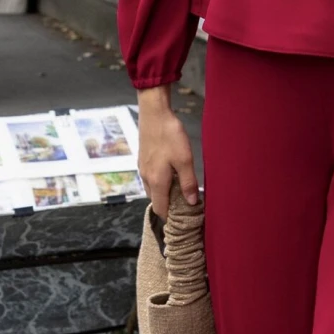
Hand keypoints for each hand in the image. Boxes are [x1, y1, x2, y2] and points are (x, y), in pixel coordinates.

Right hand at [136, 85, 199, 217]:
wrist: (154, 113)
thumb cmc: (170, 136)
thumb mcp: (185, 160)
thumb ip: (188, 183)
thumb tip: (191, 202)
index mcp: (156, 181)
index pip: (161, 209)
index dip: (171, 218)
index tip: (183, 219)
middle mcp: (146, 178)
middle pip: (156, 201)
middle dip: (169, 206)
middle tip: (185, 206)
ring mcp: (142, 169)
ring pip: (152, 190)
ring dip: (164, 194)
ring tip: (181, 191)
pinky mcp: (143, 160)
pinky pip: (150, 179)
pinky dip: (160, 183)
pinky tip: (171, 175)